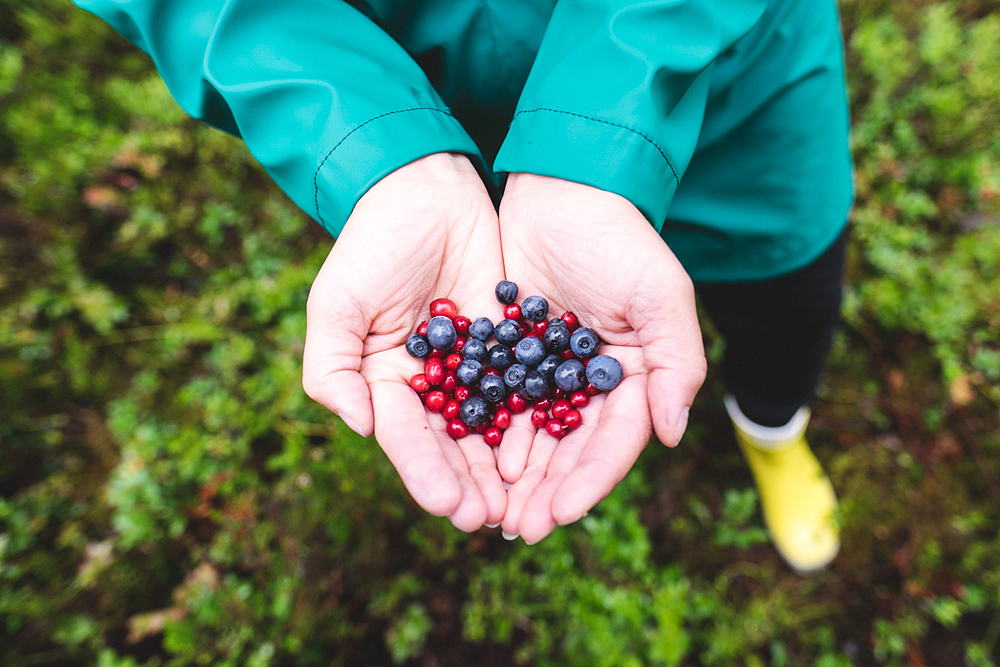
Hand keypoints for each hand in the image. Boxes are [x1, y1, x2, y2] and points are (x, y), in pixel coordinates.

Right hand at [302, 153, 506, 530]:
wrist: (426, 189)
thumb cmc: (372, 243)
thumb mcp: (338, 302)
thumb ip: (332, 367)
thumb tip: (358, 426)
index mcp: (384, 382)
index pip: (406, 438)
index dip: (426, 473)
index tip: (448, 505)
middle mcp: (429, 384)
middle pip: (451, 444)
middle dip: (469, 483)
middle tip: (492, 519)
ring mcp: (471, 367)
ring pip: (490, 427)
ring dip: (503, 467)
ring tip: (522, 502)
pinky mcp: (507, 345)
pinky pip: (523, 388)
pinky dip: (535, 420)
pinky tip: (552, 448)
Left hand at [496, 173, 706, 542]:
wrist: (565, 188)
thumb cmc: (621, 239)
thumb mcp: (661, 295)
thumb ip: (676, 365)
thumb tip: (671, 436)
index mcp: (635, 378)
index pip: (614, 442)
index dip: (589, 481)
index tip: (561, 514)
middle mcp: (592, 383)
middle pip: (570, 451)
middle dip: (546, 492)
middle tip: (518, 528)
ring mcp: (549, 371)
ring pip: (531, 436)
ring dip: (513, 475)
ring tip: (491, 508)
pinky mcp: (510, 354)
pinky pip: (498, 401)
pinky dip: (486, 432)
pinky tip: (468, 458)